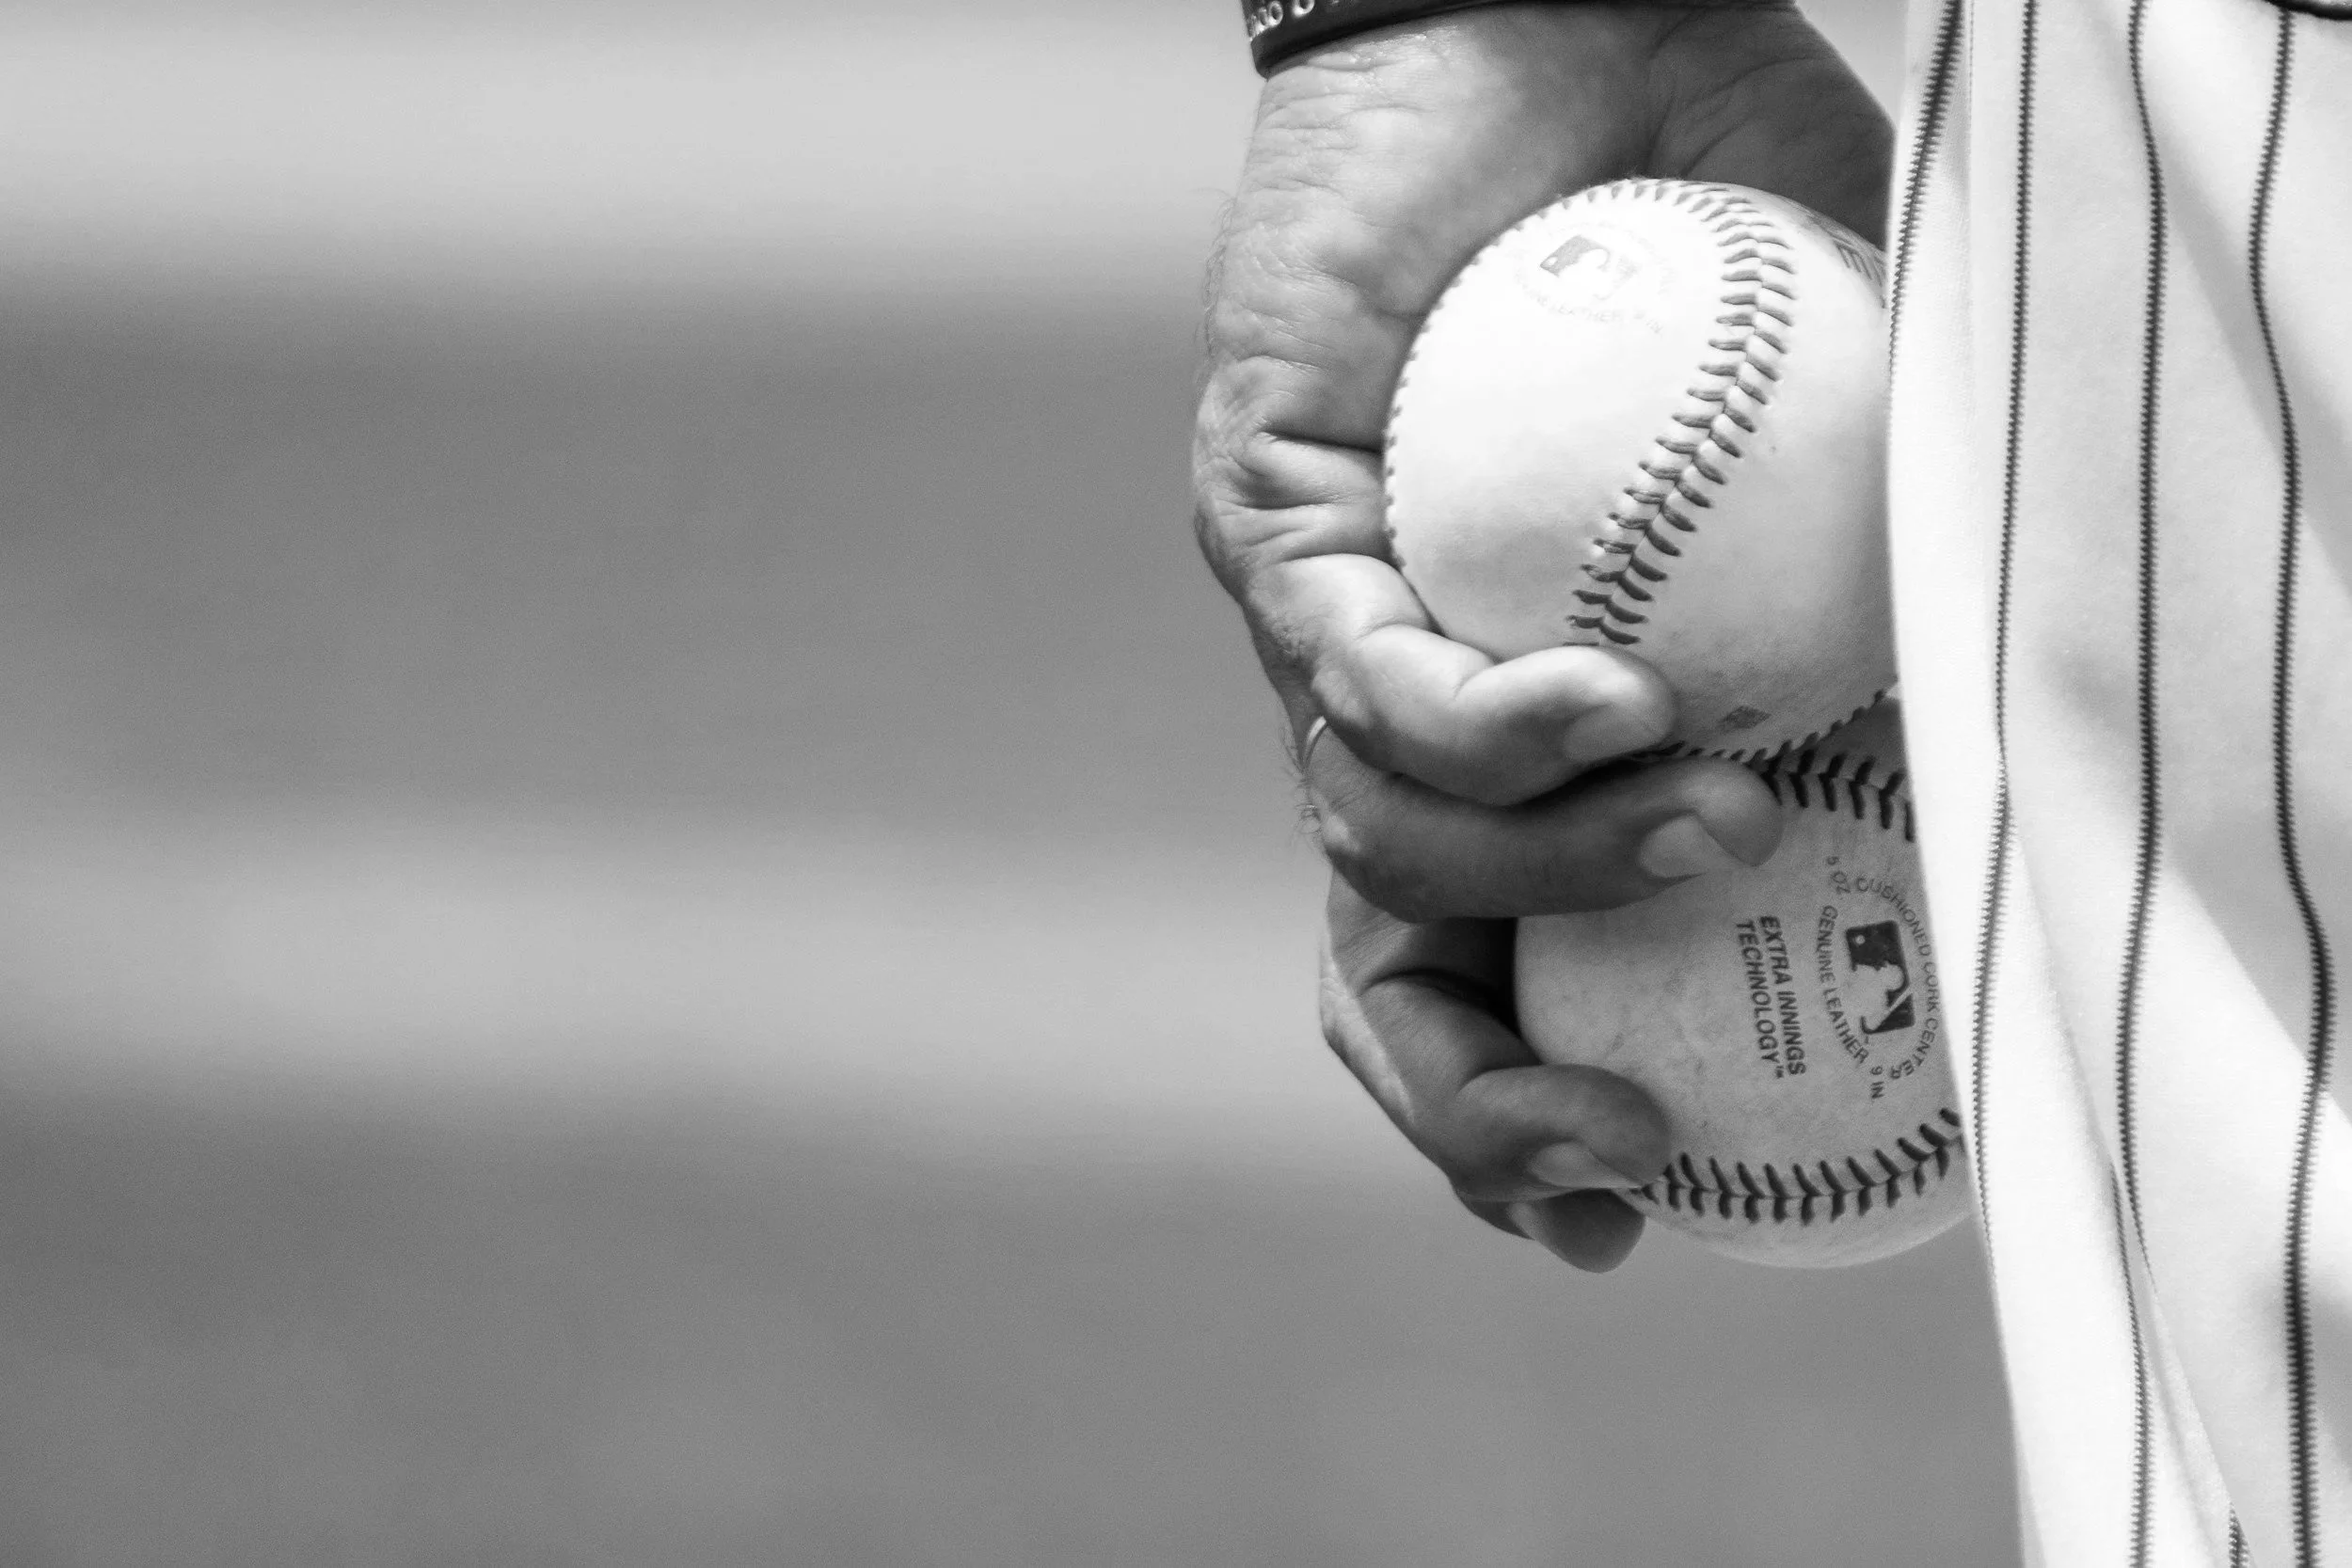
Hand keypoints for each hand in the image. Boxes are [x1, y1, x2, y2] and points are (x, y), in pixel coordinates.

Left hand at [1196, 2, 1893, 1264]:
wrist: (1578, 35)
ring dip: (1556, 874)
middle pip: (1384, 967)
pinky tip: (1614, 689)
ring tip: (1712, 811)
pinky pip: (1351, 670)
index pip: (1483, 971)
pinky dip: (1489, 721)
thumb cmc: (1738, 244)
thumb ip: (1901, 608)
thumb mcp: (1858, 460)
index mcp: (1514, 736)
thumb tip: (2000, 771)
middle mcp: (1397, 704)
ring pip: (1376, 840)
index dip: (1528, 1117)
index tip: (1636, 1210)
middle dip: (1477, 1103)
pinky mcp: (1268, 511)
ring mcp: (1326, 617)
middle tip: (1618, 1157)